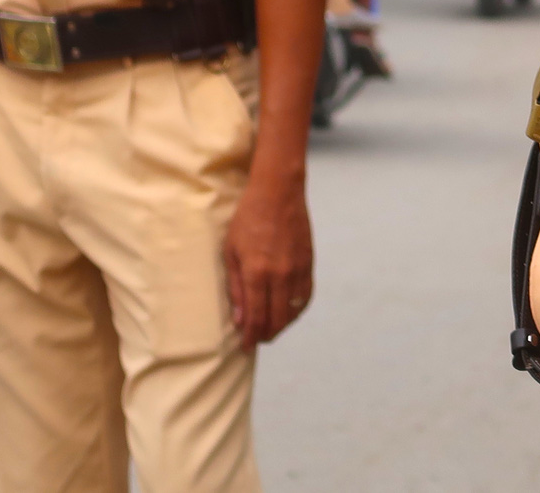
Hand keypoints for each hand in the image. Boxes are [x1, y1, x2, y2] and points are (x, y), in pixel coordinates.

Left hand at [222, 171, 313, 349]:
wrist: (278, 192)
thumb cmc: (248, 219)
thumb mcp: (231, 251)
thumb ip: (235, 287)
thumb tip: (239, 319)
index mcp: (257, 273)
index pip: (255, 317)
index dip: (250, 337)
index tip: (245, 347)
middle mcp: (280, 275)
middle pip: (276, 320)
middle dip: (265, 335)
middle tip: (256, 340)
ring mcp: (298, 270)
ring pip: (293, 312)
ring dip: (281, 326)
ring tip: (270, 329)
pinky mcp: (309, 264)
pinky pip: (305, 297)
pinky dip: (296, 311)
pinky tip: (287, 312)